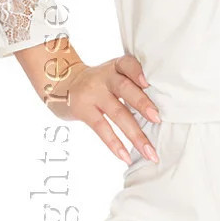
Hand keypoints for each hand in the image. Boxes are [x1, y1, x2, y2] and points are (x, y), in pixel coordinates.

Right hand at [15, 40, 160, 163]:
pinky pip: (102, 128)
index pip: (127, 64)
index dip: (137, 71)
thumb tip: (158, 112)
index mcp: (115, 67)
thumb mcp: (111, 75)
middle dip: (143, 104)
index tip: (148, 83)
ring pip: (117, 113)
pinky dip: (115, 144)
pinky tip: (125, 157)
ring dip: (135, 135)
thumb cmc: (98, 83)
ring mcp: (92, 94)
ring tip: (149, 152)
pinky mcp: (82, 110)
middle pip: (125, 89)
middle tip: (158, 119)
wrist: (61, 84)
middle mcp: (104, 78)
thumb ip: (130, 85)